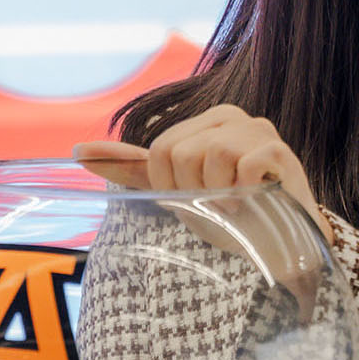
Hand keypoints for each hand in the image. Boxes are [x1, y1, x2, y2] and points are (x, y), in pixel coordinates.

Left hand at [75, 105, 333, 245]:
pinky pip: (241, 167)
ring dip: (218, 194)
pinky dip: (242, 193)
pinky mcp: (278, 150)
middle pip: (181, 152)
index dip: (170, 185)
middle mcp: (233, 116)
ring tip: (236, 204)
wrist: (280, 243)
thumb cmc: (230, 212)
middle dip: (193, 190)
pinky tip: (253, 202)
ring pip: (210, 157)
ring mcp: (259, 129)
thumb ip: (134, 167)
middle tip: (218, 203)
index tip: (196, 198)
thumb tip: (78, 151)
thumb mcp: (177, 187)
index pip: (162, 149)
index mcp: (208, 119)